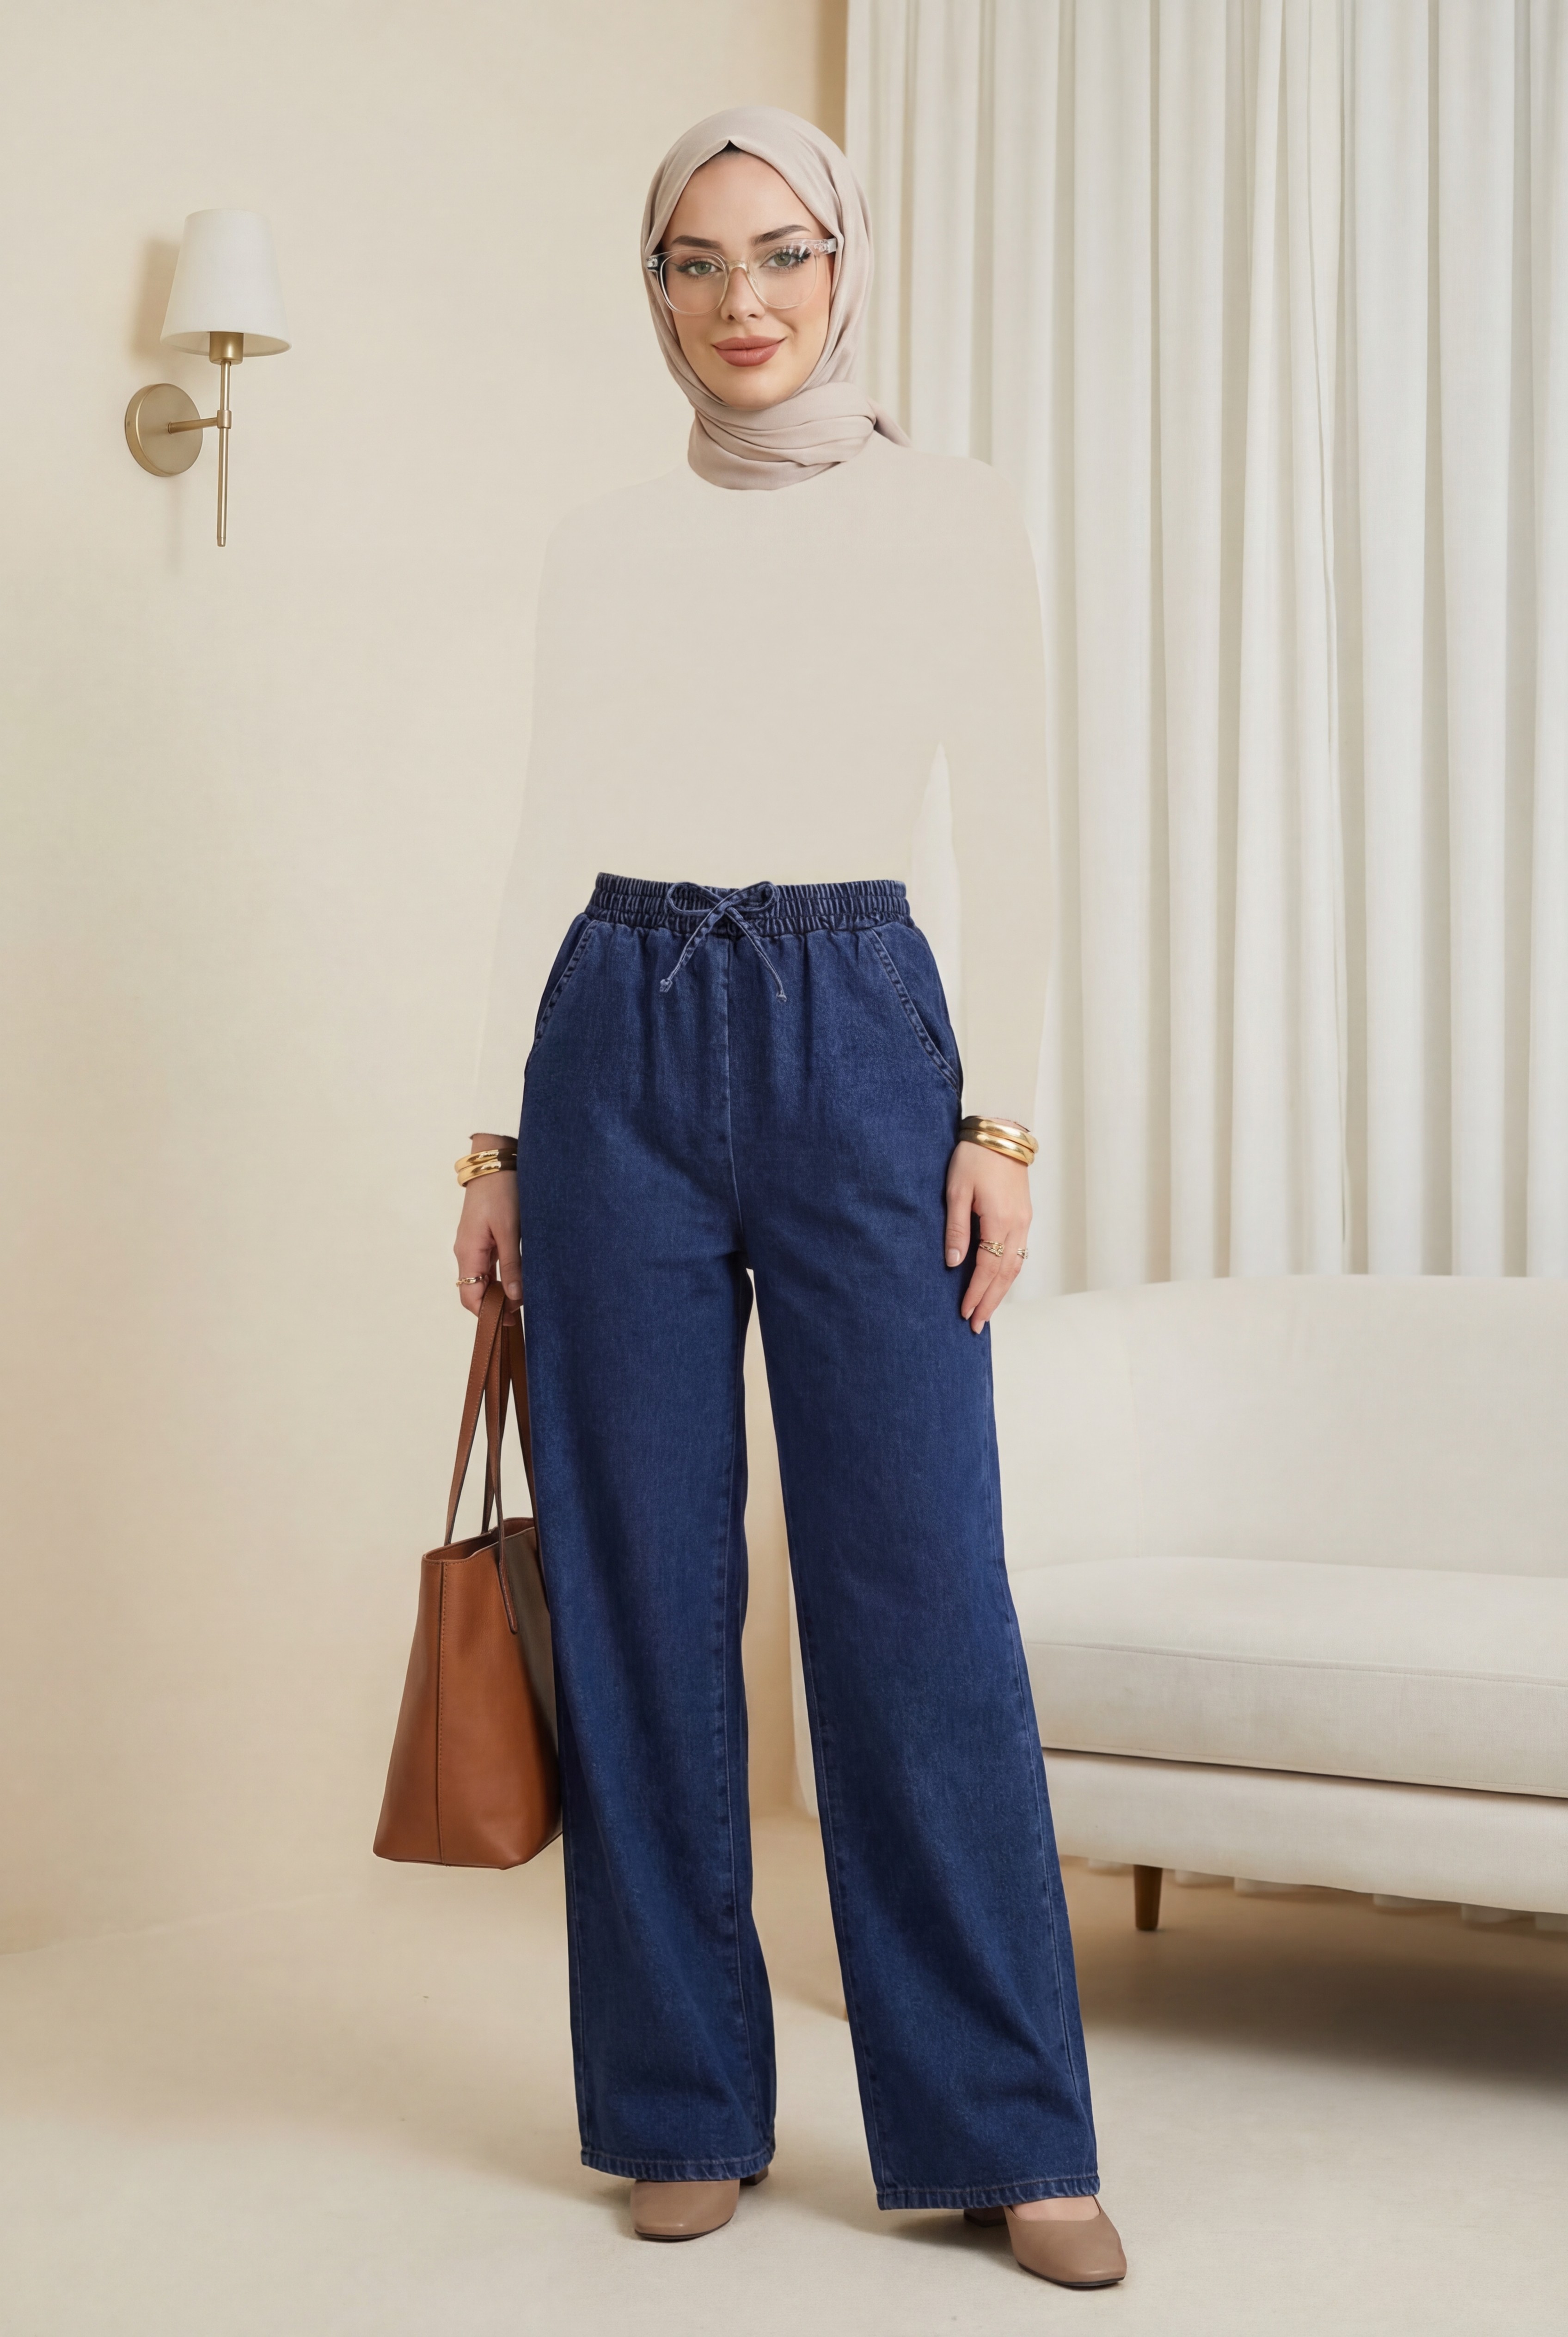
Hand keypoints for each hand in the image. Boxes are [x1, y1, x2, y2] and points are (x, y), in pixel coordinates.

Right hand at [454, 1167, 521, 1322]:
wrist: (494, 1162)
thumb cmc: (501, 1191)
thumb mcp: (510, 1230)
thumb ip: (512, 1264)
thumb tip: (516, 1297)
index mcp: (468, 1253)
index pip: (470, 1297)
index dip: (487, 1314)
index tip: (510, 1323)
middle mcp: (466, 1252)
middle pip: (475, 1291)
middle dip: (495, 1307)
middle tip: (521, 1317)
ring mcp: (473, 1246)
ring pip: (483, 1280)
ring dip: (500, 1293)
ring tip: (523, 1302)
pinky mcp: (482, 1238)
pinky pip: (488, 1266)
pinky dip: (501, 1277)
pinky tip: (518, 1281)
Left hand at [945, 1143, 1030, 1331]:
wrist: (1000, 1134)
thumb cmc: (974, 1158)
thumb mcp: (956, 1191)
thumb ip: (955, 1229)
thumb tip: (954, 1263)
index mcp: (999, 1220)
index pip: (987, 1268)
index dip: (976, 1293)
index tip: (965, 1312)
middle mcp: (1017, 1226)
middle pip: (1005, 1275)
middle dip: (990, 1301)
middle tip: (977, 1325)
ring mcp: (1023, 1222)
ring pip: (1015, 1267)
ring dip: (1001, 1292)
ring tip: (986, 1312)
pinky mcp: (1023, 1217)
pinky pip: (1019, 1254)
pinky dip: (1008, 1275)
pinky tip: (998, 1284)